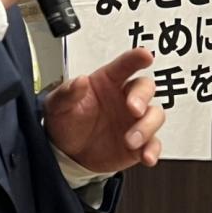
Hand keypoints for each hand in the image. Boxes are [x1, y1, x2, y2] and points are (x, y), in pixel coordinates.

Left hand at [43, 47, 163, 172]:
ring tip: (130, 141)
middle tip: (134, 109)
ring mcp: (134, 121)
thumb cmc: (65, 121)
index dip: (136, 58)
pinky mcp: (139, 143)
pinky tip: (146, 156)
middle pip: (145, 88)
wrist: (65, 153)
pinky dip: (153, 150)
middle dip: (142, 97)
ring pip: (154, 115)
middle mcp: (125, 98)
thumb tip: (80, 81)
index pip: (124, 65)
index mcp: (107, 82)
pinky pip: (154, 144)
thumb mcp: (57, 105)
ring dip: (146, 127)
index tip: (145, 55)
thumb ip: (67, 93)